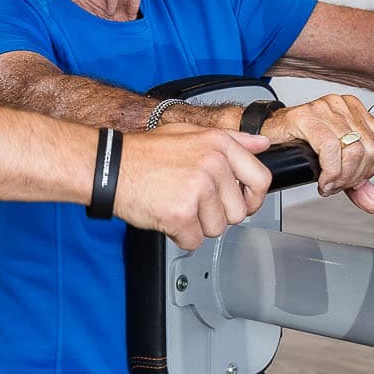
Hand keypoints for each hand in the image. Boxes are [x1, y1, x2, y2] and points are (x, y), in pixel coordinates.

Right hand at [115, 127, 273, 251]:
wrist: (110, 167)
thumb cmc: (146, 153)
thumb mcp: (190, 133)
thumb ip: (231, 139)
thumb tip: (262, 144)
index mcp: (219, 145)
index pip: (261, 179)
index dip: (253, 198)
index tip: (242, 203)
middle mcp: (213, 165)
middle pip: (237, 212)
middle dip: (216, 214)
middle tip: (192, 201)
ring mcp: (198, 190)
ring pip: (216, 229)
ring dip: (197, 225)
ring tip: (176, 204)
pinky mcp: (181, 214)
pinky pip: (194, 241)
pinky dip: (179, 236)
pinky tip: (166, 216)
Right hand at [263, 95, 373, 212]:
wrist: (266, 137)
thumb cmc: (299, 145)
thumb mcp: (336, 166)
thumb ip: (358, 184)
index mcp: (355, 110)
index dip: (373, 168)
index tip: (356, 179)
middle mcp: (342, 105)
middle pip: (370, 148)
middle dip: (356, 176)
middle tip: (339, 185)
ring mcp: (324, 108)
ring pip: (352, 149)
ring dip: (342, 177)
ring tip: (329, 183)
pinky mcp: (306, 116)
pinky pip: (330, 148)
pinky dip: (330, 171)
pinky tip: (322, 180)